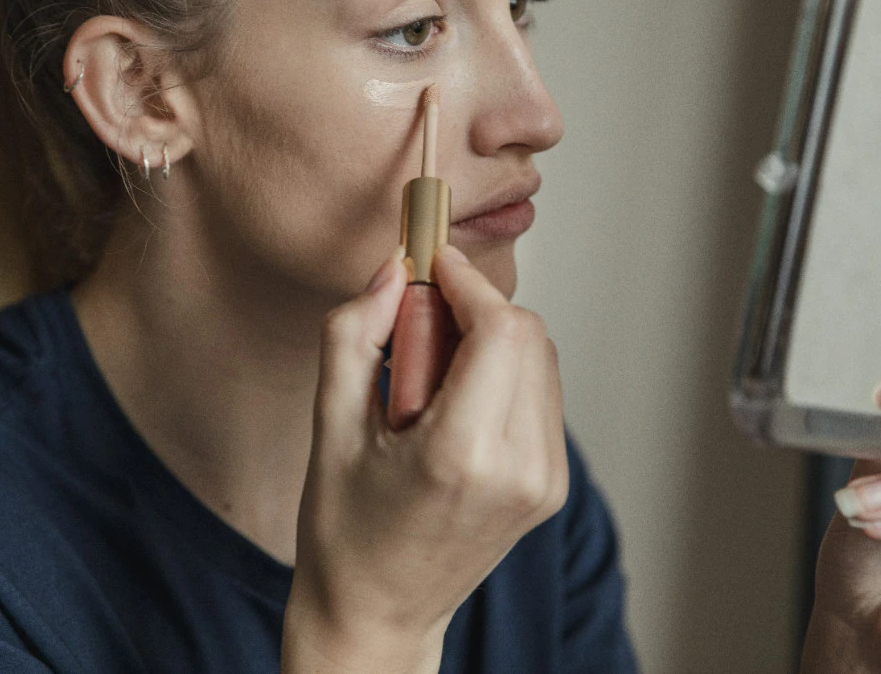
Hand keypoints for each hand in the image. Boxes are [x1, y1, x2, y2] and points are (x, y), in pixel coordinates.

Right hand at [282, 245, 567, 672]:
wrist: (377, 615)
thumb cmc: (345, 531)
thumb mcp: (329, 425)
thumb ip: (355, 334)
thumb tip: (392, 271)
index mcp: (462, 455)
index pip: (502, 330)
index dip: (469, 283)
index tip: (433, 265)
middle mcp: (519, 469)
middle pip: (527, 335)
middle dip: (474, 311)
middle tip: (416, 334)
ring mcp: (544, 481)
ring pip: (540, 358)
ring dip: (489, 341)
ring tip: (429, 382)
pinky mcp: (551, 485)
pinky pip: (541, 393)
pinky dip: (503, 374)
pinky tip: (454, 404)